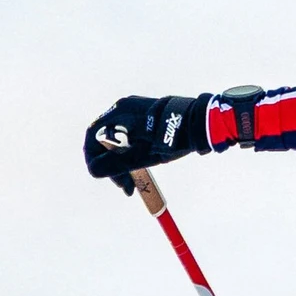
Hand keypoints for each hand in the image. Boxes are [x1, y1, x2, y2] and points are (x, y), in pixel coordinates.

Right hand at [83, 94, 211, 186]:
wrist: (203, 122)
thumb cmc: (174, 138)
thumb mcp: (143, 156)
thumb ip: (117, 164)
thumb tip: (94, 171)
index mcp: (119, 114)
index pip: (92, 137)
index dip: (93, 160)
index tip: (103, 177)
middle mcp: (123, 109)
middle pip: (105, 140)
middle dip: (111, 165)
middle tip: (126, 186)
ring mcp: (135, 110)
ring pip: (118, 140)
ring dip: (122, 162)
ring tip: (135, 182)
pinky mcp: (147, 116)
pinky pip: (130, 136)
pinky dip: (131, 153)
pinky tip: (142, 167)